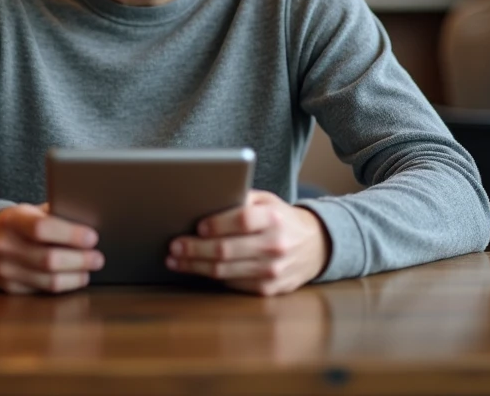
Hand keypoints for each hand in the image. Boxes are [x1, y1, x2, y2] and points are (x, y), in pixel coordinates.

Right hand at [0, 203, 103, 293]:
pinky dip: (64, 285)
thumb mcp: (30, 212)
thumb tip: (89, 222)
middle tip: (98, 257)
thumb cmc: (18, 224)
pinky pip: (43, 290)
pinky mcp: (10, 288)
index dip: (70, 234)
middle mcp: (4, 246)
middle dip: (79, 260)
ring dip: (75, 276)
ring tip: (89, 269)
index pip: (42, 229)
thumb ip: (55, 215)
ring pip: (48, 280)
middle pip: (49, 259)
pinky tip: (74, 277)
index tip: (92, 237)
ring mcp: (5, 270)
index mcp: (12, 221)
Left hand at [167, 190, 330, 295]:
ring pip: (225, 271)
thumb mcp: (267, 201)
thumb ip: (240, 200)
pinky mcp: (269, 289)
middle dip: (194, 249)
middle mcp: (276, 245)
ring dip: (195, 266)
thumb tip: (205, 203)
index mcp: (274, 218)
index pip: (243, 220)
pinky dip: (212, 277)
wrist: (316, 246)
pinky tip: (196, 269)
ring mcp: (273, 271)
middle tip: (174, 246)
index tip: (197, 227)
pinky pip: (233, 285)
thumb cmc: (281, 219)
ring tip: (175, 260)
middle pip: (227, 250)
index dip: (217, 224)